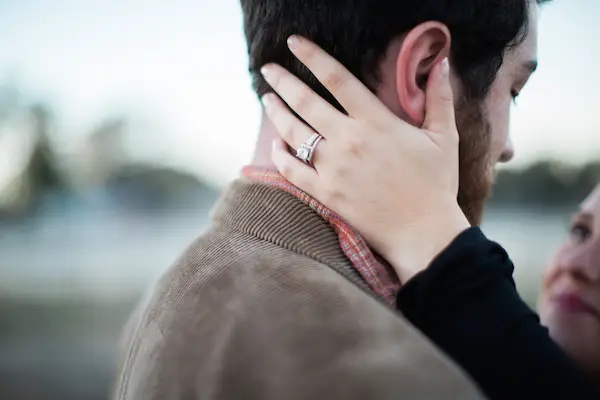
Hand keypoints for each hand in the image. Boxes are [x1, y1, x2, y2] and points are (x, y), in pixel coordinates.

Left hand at [260, 36, 469, 281]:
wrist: (423, 232)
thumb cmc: (436, 185)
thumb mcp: (444, 137)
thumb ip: (439, 98)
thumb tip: (440, 62)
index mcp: (375, 121)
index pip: (336, 78)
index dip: (312, 56)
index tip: (294, 43)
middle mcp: (348, 140)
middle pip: (305, 101)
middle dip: (283, 81)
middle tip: (268, 68)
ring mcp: (333, 168)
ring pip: (293, 133)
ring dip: (276, 113)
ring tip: (267, 99)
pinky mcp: (325, 193)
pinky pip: (292, 170)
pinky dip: (280, 156)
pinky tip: (276, 145)